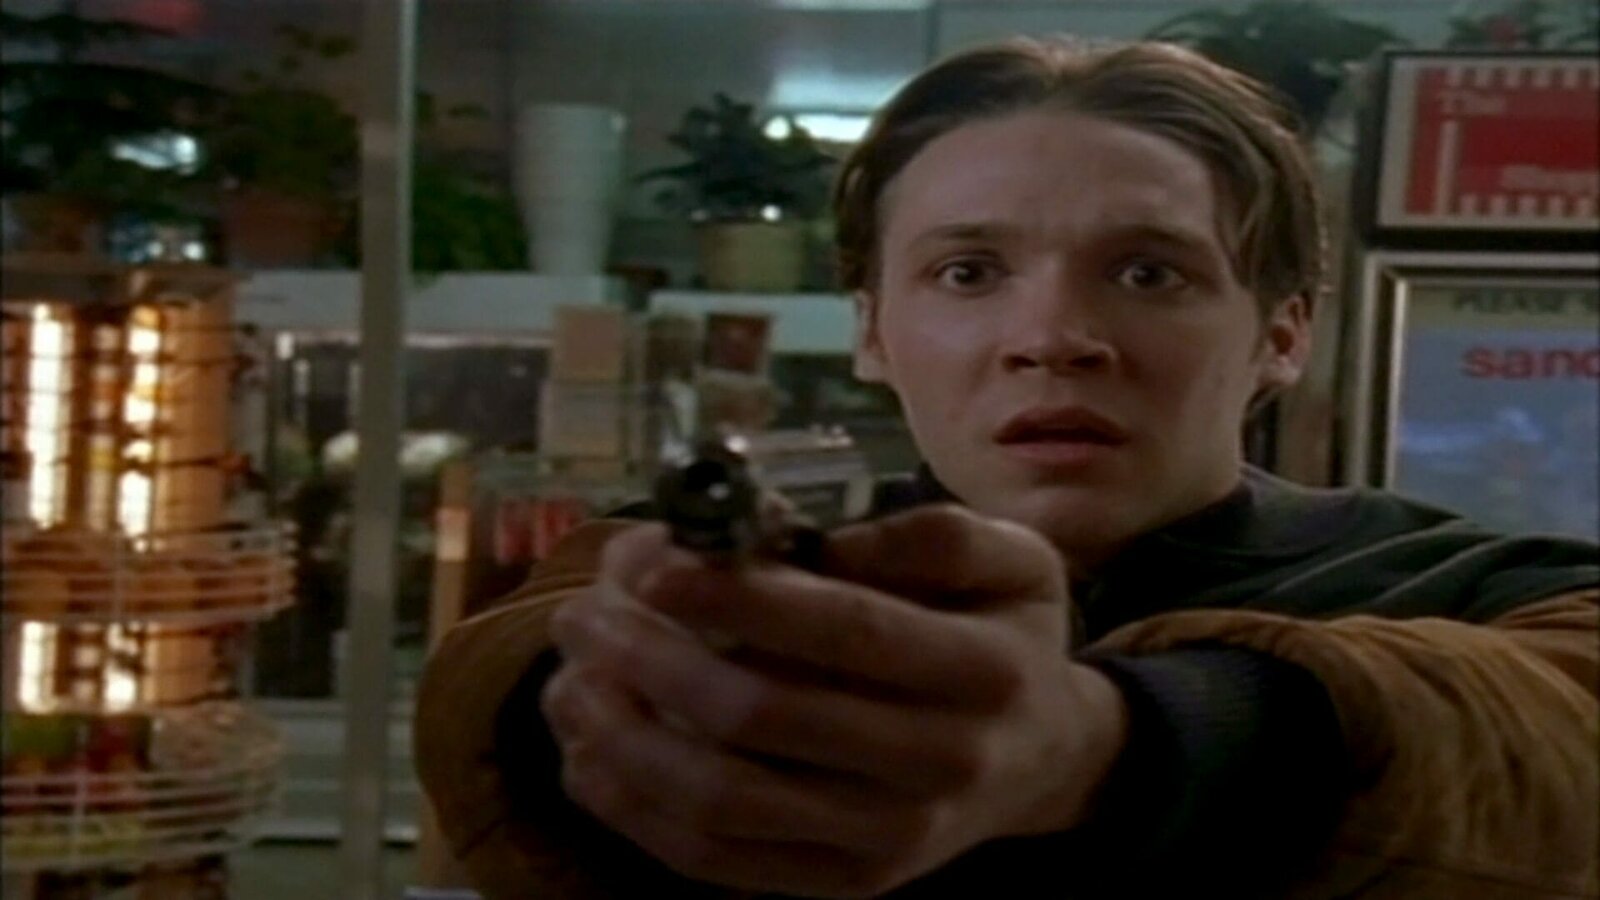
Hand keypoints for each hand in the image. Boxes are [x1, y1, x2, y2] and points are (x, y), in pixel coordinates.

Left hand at [542, 504, 1128, 897]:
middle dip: (652, 660)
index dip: (742, 598)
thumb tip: (811, 541)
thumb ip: (925, 535)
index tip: (656, 566)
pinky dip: (638, 813)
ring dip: (625, 739)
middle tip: (583, 615)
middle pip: (765, 717)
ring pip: (726, 801)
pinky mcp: (846, 881)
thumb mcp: (1007, 558)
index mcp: (980, 671)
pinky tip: (590, 757)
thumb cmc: (1005, 635)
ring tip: (567, 680)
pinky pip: (721, 860)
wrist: (1043, 759)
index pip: (846, 633)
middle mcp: (940, 764)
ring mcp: (890, 839)